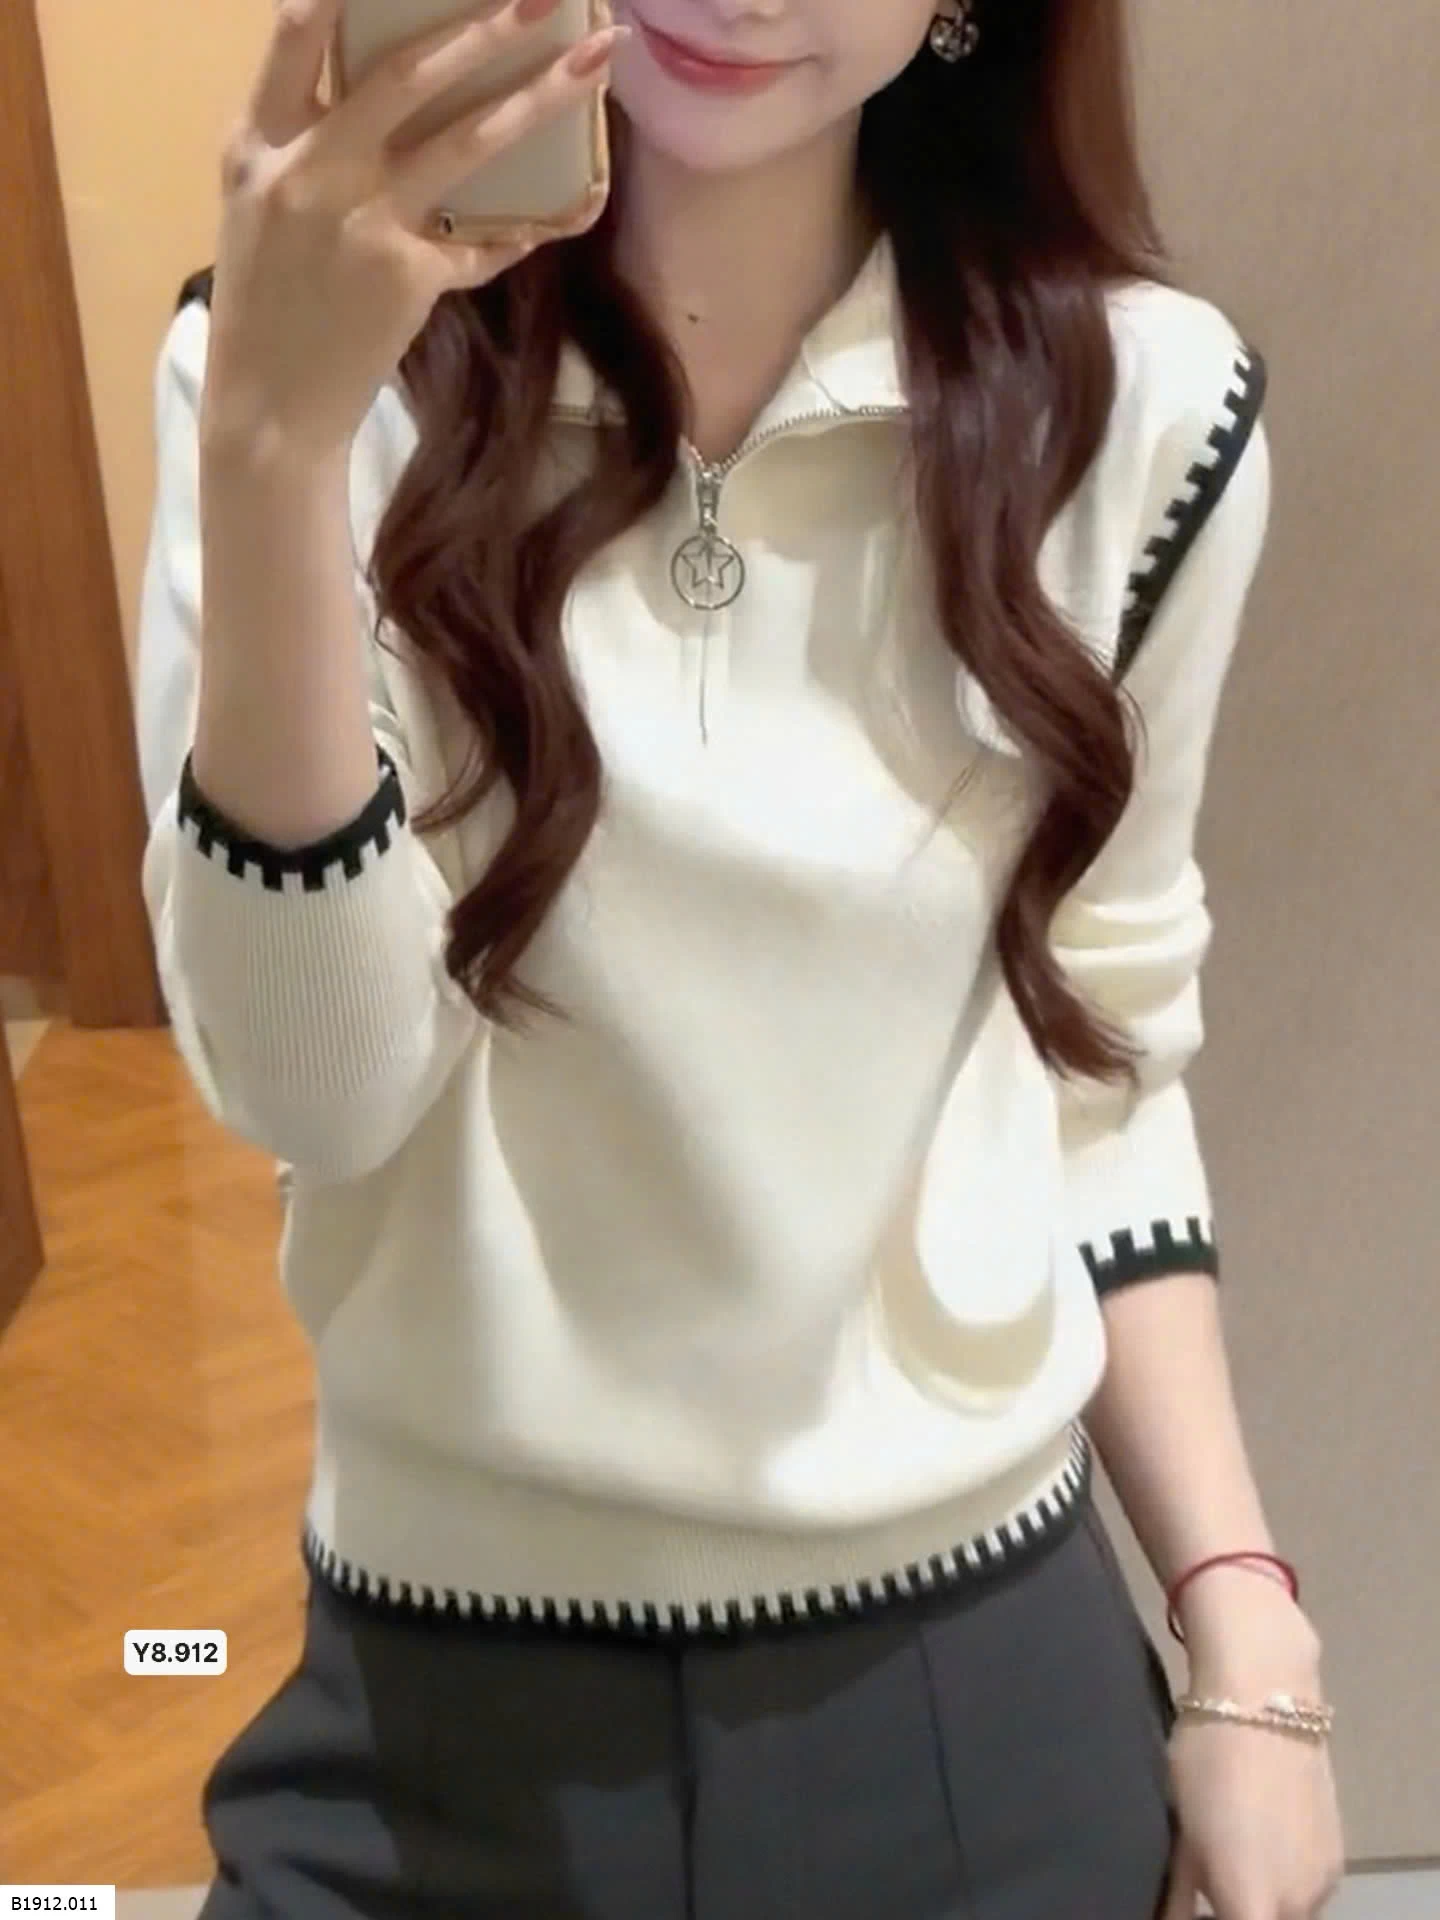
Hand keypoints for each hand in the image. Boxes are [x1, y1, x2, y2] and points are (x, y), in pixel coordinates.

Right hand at [202, 0, 624, 458]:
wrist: (267, 406)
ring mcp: (363, 223)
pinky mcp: (407, 277)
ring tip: (592, 64)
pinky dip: (537, 221)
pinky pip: (488, 238)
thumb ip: (305, 140)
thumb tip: (379, 83)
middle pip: (403, 73)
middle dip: (480, 25)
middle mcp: (309, 171)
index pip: (293, 32)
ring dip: (537, 97)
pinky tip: (583, 200)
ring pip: (466, 142)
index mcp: (259, 142)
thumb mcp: (259, 204)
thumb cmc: (267, 300)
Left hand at [1161, 1589, 1345, 1917]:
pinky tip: (1258, 1836)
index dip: (1209, 1918)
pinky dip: (1283, 1877)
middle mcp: (1298, 1904)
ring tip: (1228, 1853)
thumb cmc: (1208, 1760)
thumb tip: (1171, 1915)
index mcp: (1253, 1904)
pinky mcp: (1337, 1854)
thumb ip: (1180, 1890)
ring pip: (1289, 1910)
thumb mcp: (1182, 1828)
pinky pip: (1307, 1886)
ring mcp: (1324, 1881)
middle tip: (1202, 1881)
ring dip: (1261, 1897)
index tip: (1191, 1903)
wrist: (1264, 1696)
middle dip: (1234, 1910)